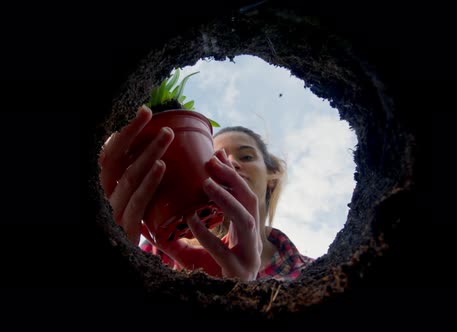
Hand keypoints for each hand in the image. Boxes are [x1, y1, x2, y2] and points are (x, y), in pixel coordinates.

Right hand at [98, 106, 173, 244]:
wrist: (126, 265)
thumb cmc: (133, 226)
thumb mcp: (133, 199)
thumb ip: (140, 178)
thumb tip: (162, 150)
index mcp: (105, 185)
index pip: (111, 152)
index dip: (127, 131)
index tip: (145, 112)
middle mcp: (103, 195)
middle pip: (115, 158)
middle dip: (134, 134)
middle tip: (155, 117)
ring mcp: (112, 211)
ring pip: (129, 176)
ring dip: (149, 153)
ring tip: (167, 136)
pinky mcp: (125, 228)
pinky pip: (137, 201)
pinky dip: (150, 181)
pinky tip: (162, 166)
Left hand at [144, 149, 262, 280]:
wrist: (225, 305)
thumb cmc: (213, 277)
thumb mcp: (196, 252)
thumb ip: (182, 236)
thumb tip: (156, 219)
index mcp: (246, 231)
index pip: (245, 196)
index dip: (233, 174)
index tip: (219, 153)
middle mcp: (252, 239)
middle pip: (250, 200)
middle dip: (233, 178)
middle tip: (213, 159)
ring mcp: (248, 255)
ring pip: (245, 220)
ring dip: (227, 199)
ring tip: (207, 183)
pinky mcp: (237, 271)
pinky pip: (223, 249)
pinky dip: (207, 234)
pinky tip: (191, 221)